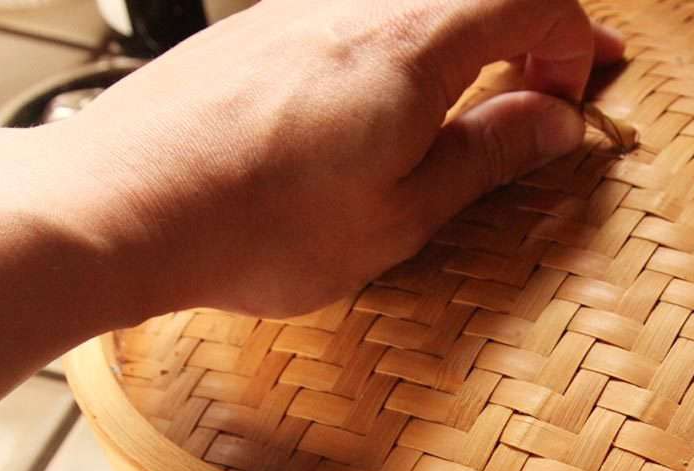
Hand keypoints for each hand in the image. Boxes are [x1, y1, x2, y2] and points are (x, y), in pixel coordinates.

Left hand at [44, 0, 624, 318]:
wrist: (119, 205)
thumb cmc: (257, 225)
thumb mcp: (400, 214)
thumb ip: (487, 156)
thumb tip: (558, 122)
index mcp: (414, 42)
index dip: (574, 42)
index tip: (570, 102)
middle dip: (532, 28)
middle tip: (550, 88)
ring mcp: (305, 2)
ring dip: (471, 33)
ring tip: (477, 98)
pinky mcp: (263, 21)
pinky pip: (366, 8)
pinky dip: (410, 40)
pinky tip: (394, 99)